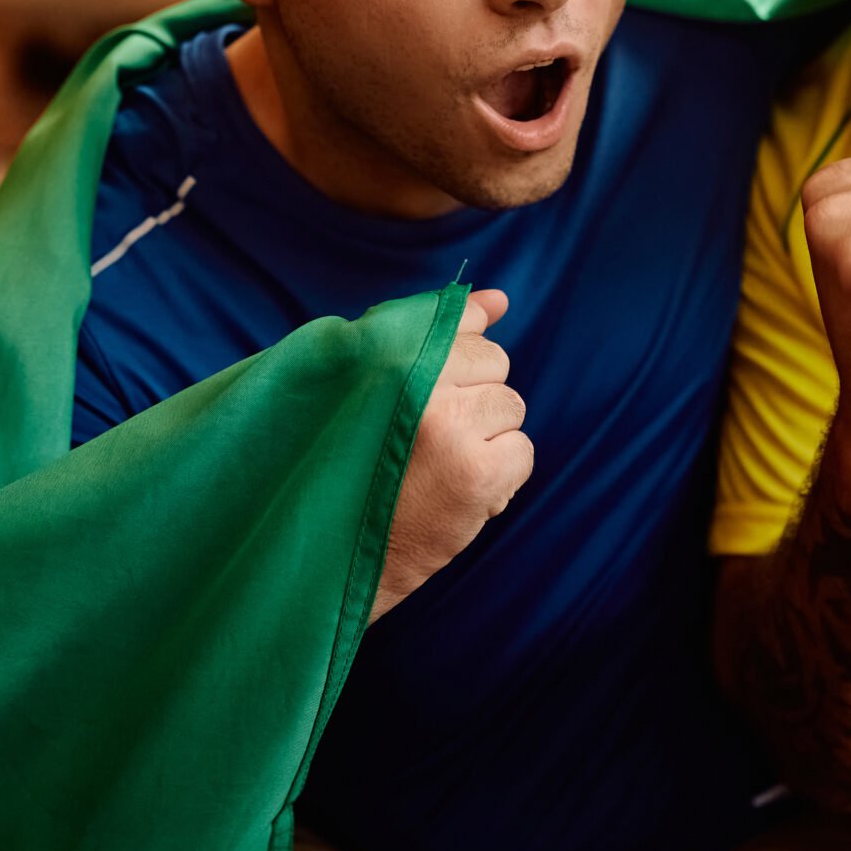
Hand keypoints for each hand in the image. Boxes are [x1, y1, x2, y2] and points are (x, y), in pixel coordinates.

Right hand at [372, 289, 531, 621]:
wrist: (328, 551)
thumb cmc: (349, 457)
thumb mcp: (369, 378)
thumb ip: (429, 329)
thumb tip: (501, 299)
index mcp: (386, 351)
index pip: (460, 321)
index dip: (456, 354)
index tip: (438, 384)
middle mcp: (419, 381)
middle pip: (494, 363)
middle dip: (473, 396)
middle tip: (429, 435)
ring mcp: (451, 428)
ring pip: (511, 407)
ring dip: (486, 437)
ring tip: (439, 464)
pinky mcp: (475, 474)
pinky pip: (522, 452)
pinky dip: (499, 474)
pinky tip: (457, 488)